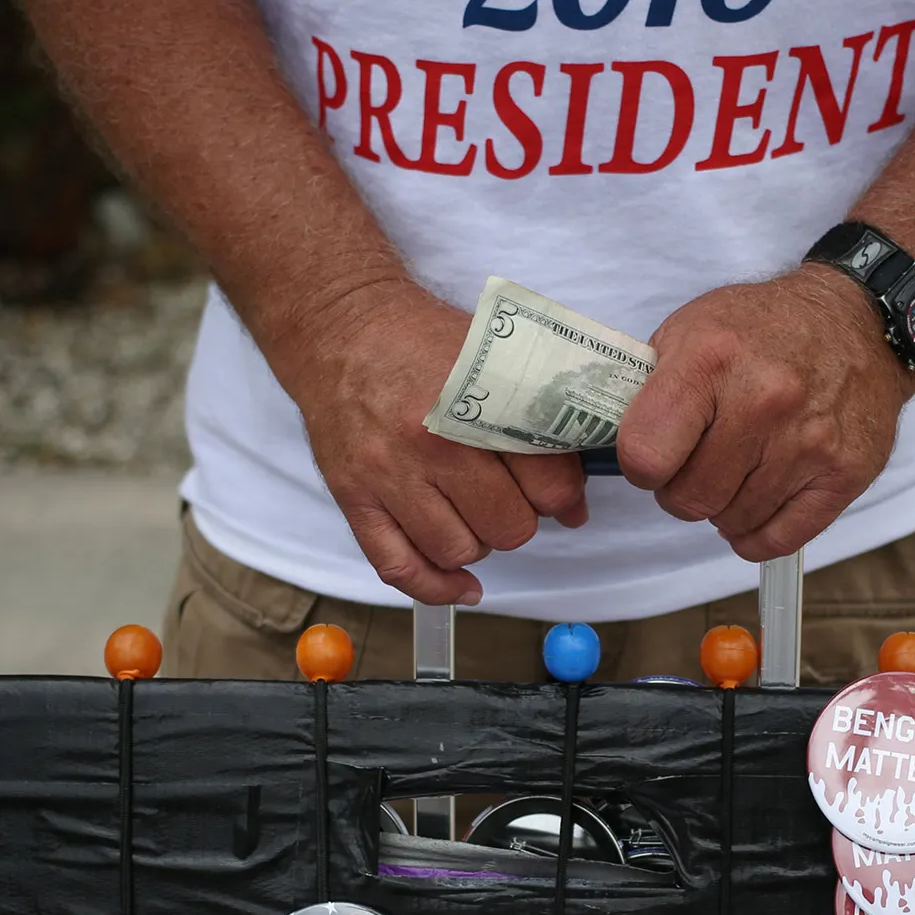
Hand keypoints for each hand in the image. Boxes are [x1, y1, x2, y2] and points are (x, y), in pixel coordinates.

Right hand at [275, 280, 586, 605]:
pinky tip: (463, 584)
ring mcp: (387, 473)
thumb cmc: (424, 343)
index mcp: (479, 402)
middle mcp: (431, 442)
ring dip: (478, 541)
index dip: (563, 494)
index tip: (557, 490)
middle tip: (509, 493)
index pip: (549, 484)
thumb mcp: (495, 358)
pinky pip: (398, 567)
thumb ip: (543, 420)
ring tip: (474, 512)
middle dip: (520, 516)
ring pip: (458, 550)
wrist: (341, 328)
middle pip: (508, 526)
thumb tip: (574, 506)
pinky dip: (437, 586)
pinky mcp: (353, 496)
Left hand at [617, 266, 914, 561]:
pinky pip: (778, 540)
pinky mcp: (845, 473)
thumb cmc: (764, 327)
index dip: (640, 464)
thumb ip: (649, 387)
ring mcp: (810, 442)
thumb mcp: (690, 329)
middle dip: (681, 489)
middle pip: (689, 499)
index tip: (654, 453)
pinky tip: (756, 502)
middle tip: (697, 462)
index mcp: (712, 361)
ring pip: (731, 522)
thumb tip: (614, 444)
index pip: (645, 456)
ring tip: (735, 469)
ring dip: (722, 506)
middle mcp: (764, 402)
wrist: (857, 319)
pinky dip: (757, 533)